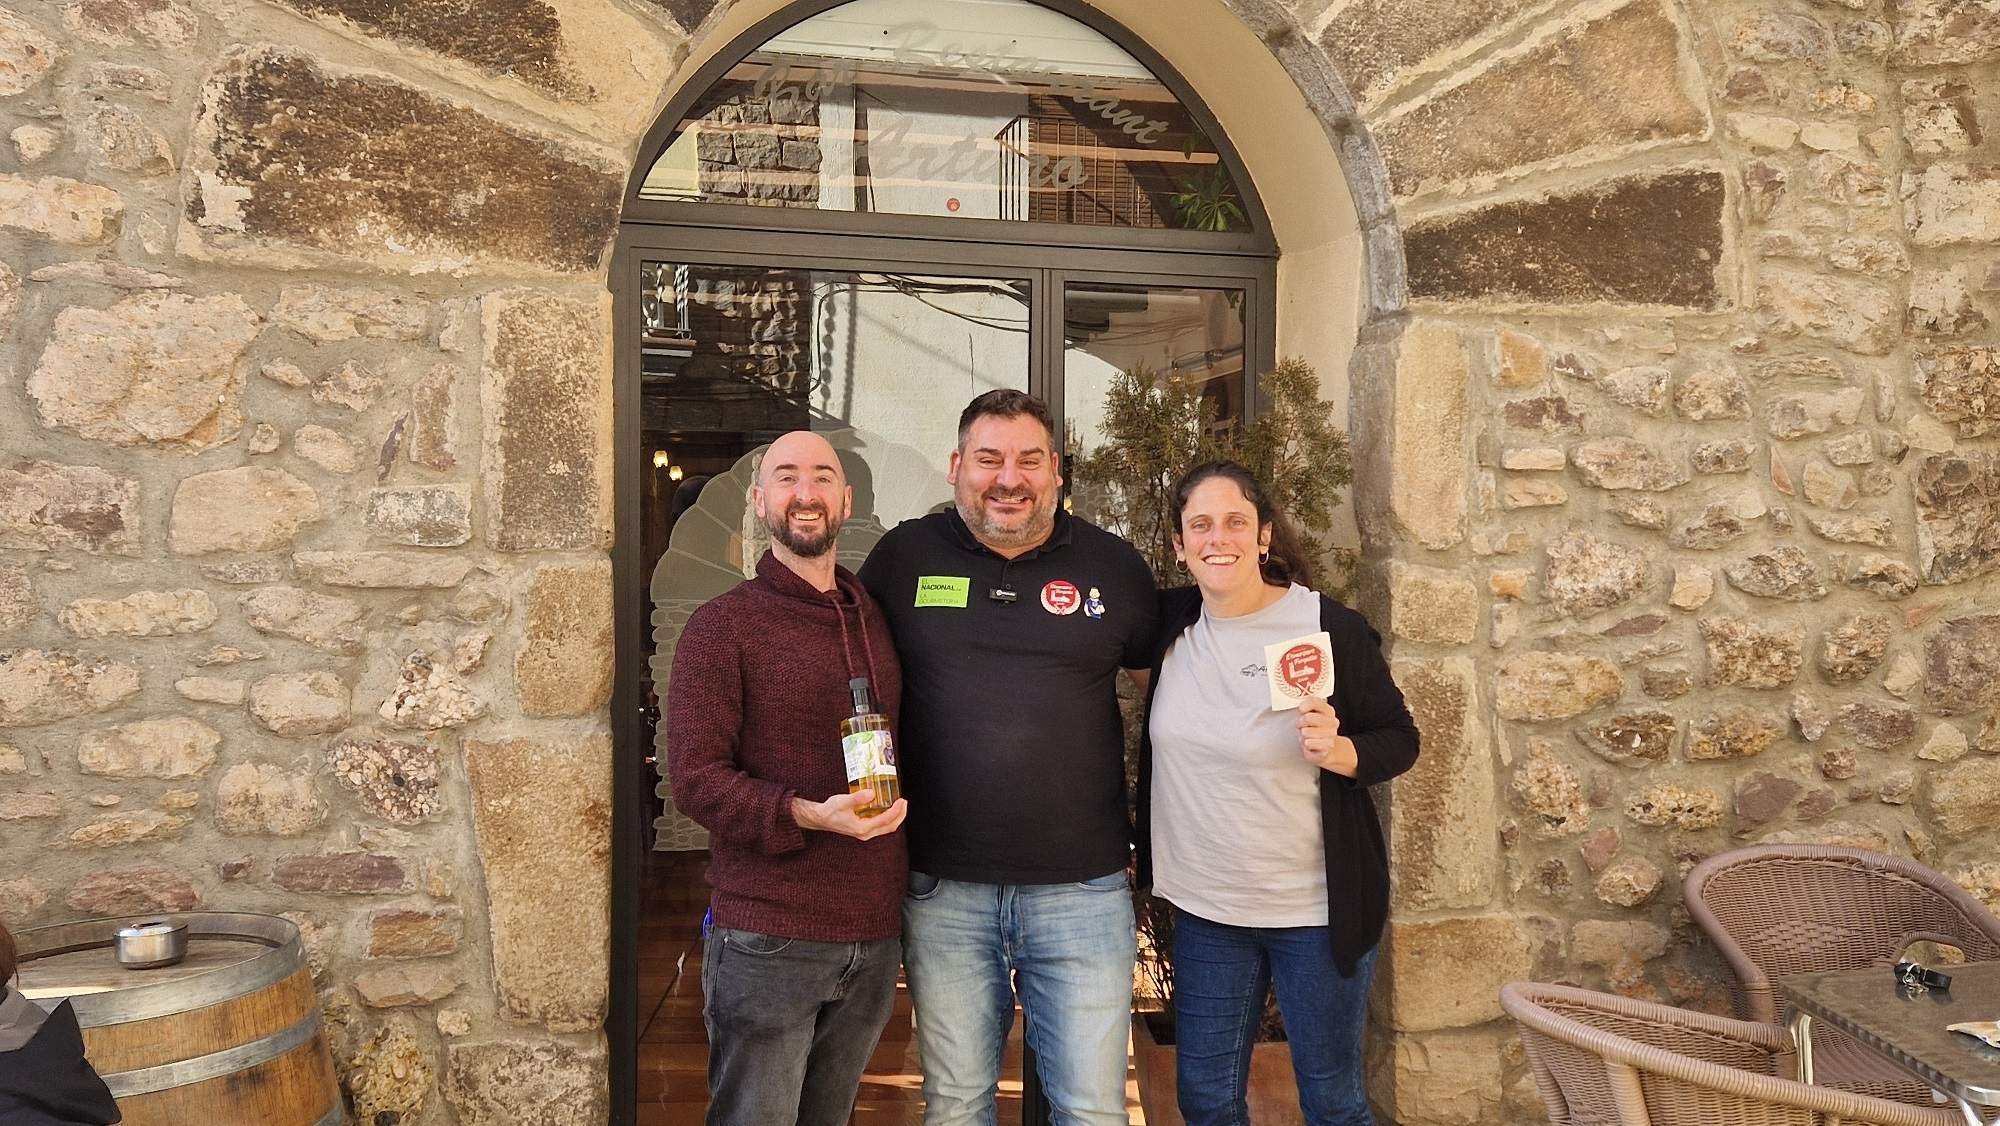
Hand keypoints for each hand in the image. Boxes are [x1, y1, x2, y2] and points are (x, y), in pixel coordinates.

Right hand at [791, 791, 906, 839]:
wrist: (821, 818)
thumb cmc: (830, 810)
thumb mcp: (843, 801)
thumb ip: (857, 798)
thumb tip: (871, 793)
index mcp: (862, 828)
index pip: (885, 820)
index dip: (896, 810)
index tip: (901, 800)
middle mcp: (865, 833)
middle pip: (890, 827)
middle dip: (900, 815)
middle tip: (904, 802)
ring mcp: (865, 833)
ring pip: (886, 828)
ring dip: (895, 817)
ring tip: (899, 804)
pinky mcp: (864, 830)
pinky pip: (881, 826)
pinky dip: (888, 817)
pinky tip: (888, 808)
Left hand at [1297, 697, 1357, 776]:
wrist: (1322, 748)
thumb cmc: (1312, 729)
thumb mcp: (1309, 714)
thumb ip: (1306, 706)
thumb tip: (1301, 705)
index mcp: (1328, 710)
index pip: (1314, 702)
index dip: (1304, 706)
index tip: (1300, 710)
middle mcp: (1332, 722)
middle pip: (1308, 718)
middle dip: (1300, 723)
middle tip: (1301, 726)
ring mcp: (1332, 735)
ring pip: (1306, 732)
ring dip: (1302, 735)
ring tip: (1306, 736)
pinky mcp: (1326, 748)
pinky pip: (1308, 743)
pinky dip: (1305, 745)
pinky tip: (1309, 744)